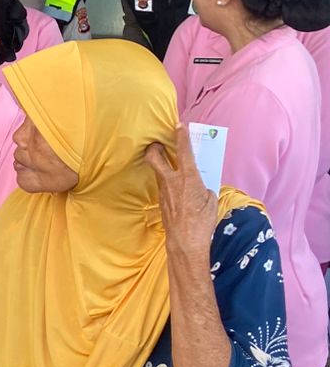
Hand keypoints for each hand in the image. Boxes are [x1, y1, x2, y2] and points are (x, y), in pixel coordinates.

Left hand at [145, 130, 218, 261]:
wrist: (185, 240)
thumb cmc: (202, 221)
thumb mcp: (211, 200)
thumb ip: (205, 187)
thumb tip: (200, 185)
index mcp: (188, 177)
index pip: (184, 150)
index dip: (181, 136)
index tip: (179, 125)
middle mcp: (172, 181)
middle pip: (155, 157)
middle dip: (154, 147)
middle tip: (158, 143)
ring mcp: (163, 191)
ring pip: (158, 171)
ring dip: (162, 164)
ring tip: (169, 163)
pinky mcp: (161, 200)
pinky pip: (163, 185)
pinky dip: (167, 181)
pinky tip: (175, 187)